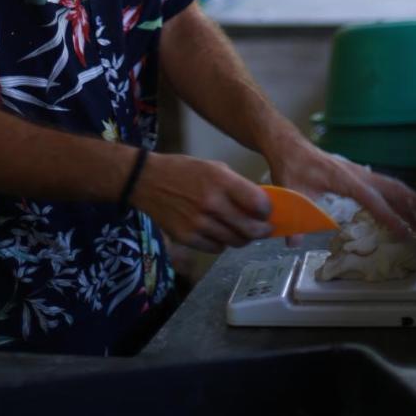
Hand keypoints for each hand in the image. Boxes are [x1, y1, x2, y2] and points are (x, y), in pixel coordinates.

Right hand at [132, 152, 273, 253]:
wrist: (147, 181)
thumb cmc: (184, 170)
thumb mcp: (214, 167)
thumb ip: (237, 185)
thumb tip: (260, 202)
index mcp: (221, 180)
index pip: (258, 203)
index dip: (268, 211)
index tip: (268, 212)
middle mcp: (212, 203)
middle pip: (250, 228)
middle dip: (262, 231)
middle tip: (265, 229)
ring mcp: (198, 223)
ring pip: (235, 241)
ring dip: (243, 238)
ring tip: (242, 231)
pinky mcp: (187, 238)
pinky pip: (216, 247)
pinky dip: (223, 243)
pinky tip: (220, 232)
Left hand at [263, 126, 415, 238]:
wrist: (289, 145)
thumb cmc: (291, 167)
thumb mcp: (291, 191)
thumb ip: (295, 217)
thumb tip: (292, 244)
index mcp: (345, 178)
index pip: (373, 201)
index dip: (391, 218)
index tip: (407, 235)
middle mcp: (358, 174)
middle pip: (394, 189)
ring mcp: (360, 172)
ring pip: (393, 186)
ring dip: (414, 201)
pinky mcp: (358, 175)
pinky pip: (385, 186)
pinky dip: (401, 198)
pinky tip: (409, 210)